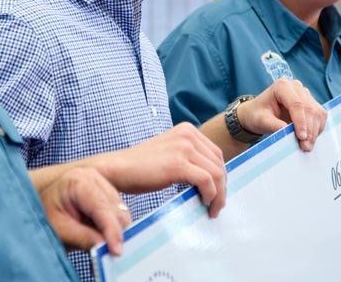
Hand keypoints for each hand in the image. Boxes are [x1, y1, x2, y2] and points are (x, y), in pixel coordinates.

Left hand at [39, 167, 131, 254]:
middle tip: (108, 255)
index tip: (117, 251)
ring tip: (99, 243)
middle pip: (116, 209)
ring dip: (115, 231)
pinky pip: (119, 212)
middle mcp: (93, 176)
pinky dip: (113, 226)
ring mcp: (101, 181)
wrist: (39, 206)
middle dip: (115, 233)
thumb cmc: (44, 215)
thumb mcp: (61, 230)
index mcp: (78, 180)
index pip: (102, 207)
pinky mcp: (106, 191)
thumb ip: (84, 238)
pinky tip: (100, 233)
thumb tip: (107, 248)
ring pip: (121, 212)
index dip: (112, 231)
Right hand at [99, 123, 226, 217]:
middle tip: (217, 206)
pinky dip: (210, 195)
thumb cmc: (141, 167)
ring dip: (218, 195)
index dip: (220, 176)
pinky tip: (203, 204)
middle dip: (222, 187)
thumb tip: (211, 178)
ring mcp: (183, 147)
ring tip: (212, 209)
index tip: (218, 193)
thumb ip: (189, 158)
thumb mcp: (170, 154)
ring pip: (216, 174)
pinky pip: (206, 181)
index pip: (216, 154)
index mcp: (187, 130)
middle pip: (219, 164)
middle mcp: (187, 134)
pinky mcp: (178, 163)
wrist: (118, 169)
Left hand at [238, 78, 326, 151]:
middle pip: (309, 109)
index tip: (301, 137)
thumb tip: (289, 133)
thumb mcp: (261, 120)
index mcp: (282, 86)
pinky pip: (319, 117)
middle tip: (305, 147)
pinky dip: (316, 130)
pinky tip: (309, 140)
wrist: (258, 114)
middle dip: (309, 130)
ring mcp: (305, 95)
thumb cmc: (257, 115)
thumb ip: (274, 125)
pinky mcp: (311, 104)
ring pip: (317, 113)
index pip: (296, 104)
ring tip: (307, 146)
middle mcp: (296, 87)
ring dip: (314, 131)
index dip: (301, 121)